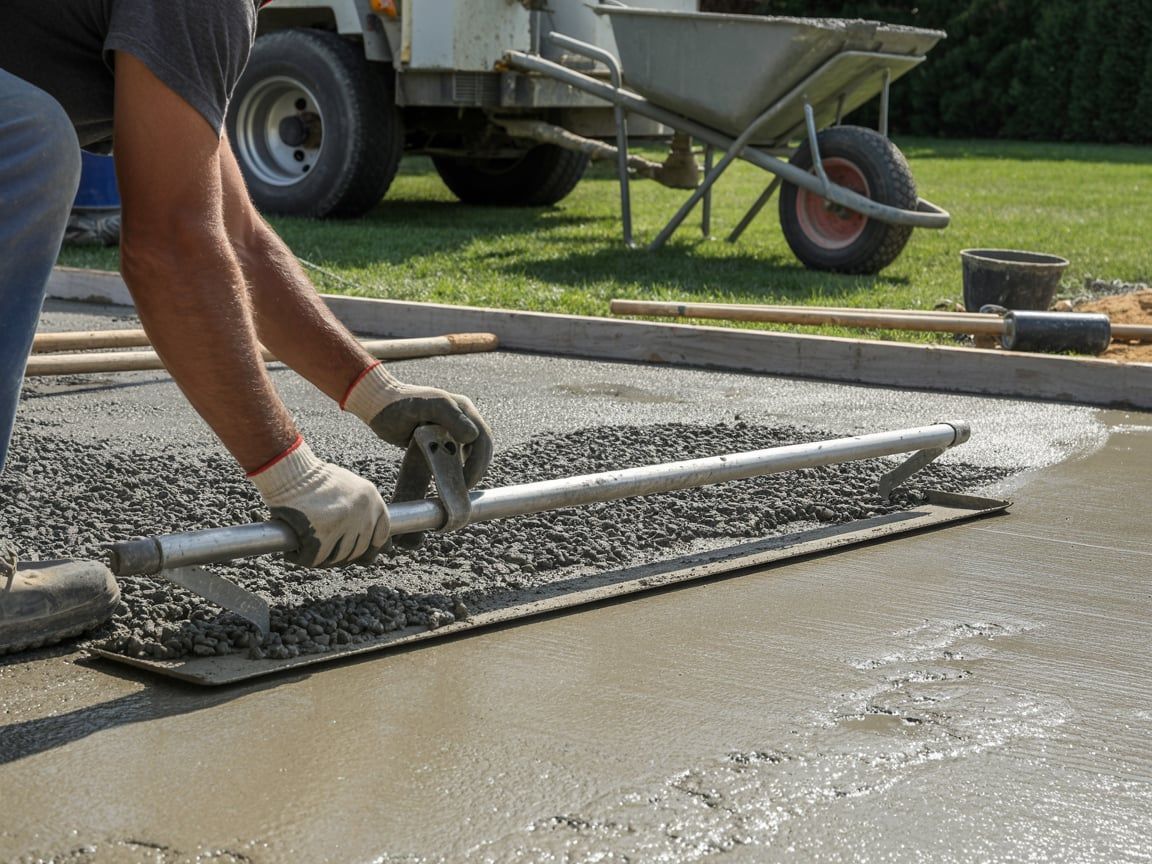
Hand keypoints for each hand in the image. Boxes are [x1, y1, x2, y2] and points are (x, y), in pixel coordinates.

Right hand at [248, 439, 389, 566]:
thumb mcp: (348, 487)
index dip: (370, 547)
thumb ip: (363, 510)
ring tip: (307, 550)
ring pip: (338, 557)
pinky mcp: (321, 535)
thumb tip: (385, 546)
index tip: (359, 553)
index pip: (381, 534)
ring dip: (323, 558)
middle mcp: (363, 513)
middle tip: (323, 551)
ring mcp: (344, 525)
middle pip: (359, 549)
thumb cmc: (314, 478)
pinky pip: (316, 558)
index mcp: (372, 499)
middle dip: (342, 556)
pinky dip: (303, 558)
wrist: (291, 471)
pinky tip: (294, 552)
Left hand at [342, 364, 492, 486]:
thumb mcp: (426, 406)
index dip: (478, 461)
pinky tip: (453, 480)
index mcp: (463, 409)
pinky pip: (459, 456)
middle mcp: (463, 418)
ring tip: (460, 487)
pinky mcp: (443, 440)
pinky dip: (459, 469)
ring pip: (473, 453)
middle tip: (465, 489)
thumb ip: (451, 417)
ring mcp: (454, 430)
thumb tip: (473, 437)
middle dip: (477, 469)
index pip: (482, 438)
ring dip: (471, 470)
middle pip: (482, 447)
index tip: (466, 480)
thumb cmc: (399, 404)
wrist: (379, 405)